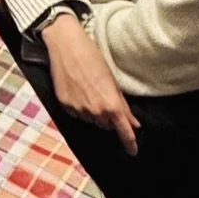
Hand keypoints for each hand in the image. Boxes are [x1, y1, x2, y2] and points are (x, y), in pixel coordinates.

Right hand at [44, 17, 139, 155]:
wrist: (65, 45)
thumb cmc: (92, 57)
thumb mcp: (112, 80)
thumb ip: (122, 104)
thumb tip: (134, 123)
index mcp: (111, 104)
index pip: (124, 131)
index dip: (130, 143)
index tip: (133, 152)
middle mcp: (95, 111)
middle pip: (105, 125)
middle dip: (108, 117)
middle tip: (104, 97)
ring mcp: (78, 109)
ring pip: (90, 120)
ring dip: (93, 112)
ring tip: (88, 90)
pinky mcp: (64, 105)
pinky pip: (76, 114)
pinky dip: (79, 107)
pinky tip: (76, 90)